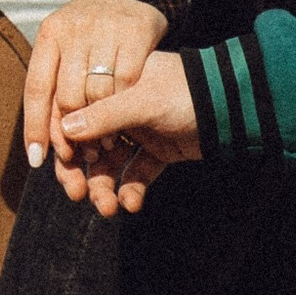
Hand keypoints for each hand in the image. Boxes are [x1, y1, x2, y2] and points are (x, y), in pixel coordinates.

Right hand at [23, 0, 169, 213]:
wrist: (233, 106)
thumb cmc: (187, 91)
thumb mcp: (142, 99)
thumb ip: (104, 115)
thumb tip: (64, 131)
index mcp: (112, 86)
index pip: (75, 114)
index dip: (65, 141)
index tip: (62, 163)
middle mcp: (121, 108)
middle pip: (89, 145)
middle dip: (82, 172)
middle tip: (77, 195)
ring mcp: (140, 130)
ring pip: (111, 165)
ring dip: (105, 187)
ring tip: (108, 208)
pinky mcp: (159, 151)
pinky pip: (137, 174)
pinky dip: (132, 190)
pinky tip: (132, 203)